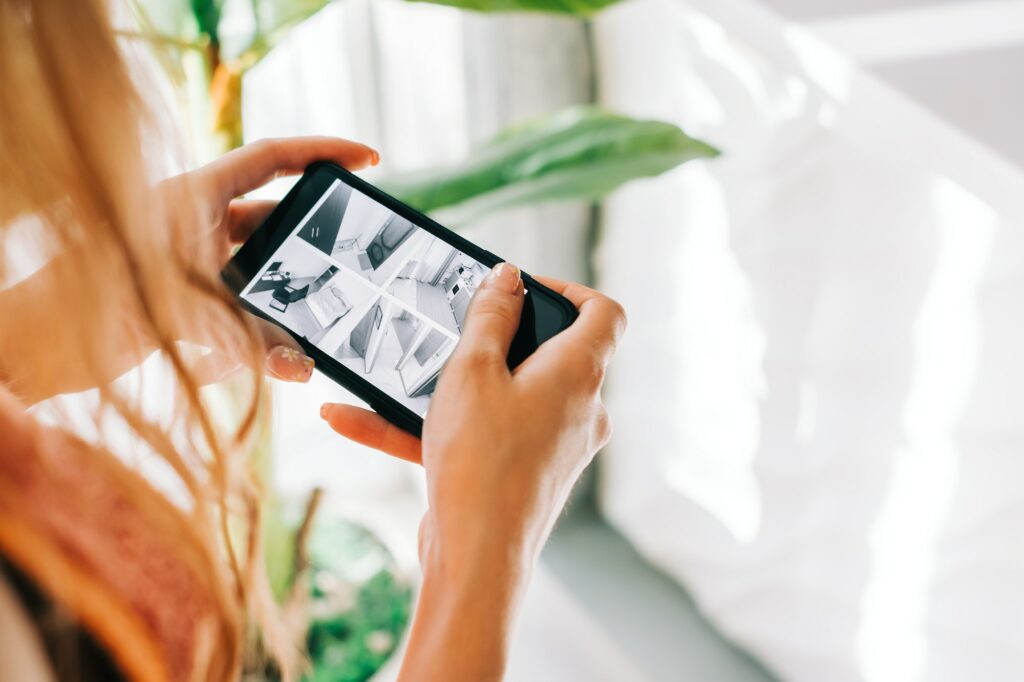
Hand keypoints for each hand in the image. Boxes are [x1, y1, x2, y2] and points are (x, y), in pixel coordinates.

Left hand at [0, 138, 377, 402]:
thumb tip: (304, 368)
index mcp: (192, 196)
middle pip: (274, 218)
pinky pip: (243, 305)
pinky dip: (264, 328)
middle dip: (313, 239)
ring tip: (323, 315)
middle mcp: (196, 222)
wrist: (38, 347)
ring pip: (262, 267)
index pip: (270, 159)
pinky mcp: (187, 297)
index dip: (322, 153)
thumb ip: (249, 339)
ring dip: (290, 293)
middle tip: (351, 255)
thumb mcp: (181, 312)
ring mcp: (193, 259)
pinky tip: (282, 356)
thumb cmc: (92, 306)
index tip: (367, 158)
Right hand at [321, 265, 625, 680]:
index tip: (520, 289)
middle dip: (495, 339)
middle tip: (453, 328)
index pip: (603, 313)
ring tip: (390, 375)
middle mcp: (578, 410)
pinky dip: (431, 427)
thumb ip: (489, 316)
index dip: (568, 290)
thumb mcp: (472, 371)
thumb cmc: (481, 463)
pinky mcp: (525, 473)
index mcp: (578, 374)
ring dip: (447, 387)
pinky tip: (356, 420)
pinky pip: (481, 435)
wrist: (477, 559)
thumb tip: (507, 278)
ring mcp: (554, 445)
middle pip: (549, 353)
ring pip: (503, 397)